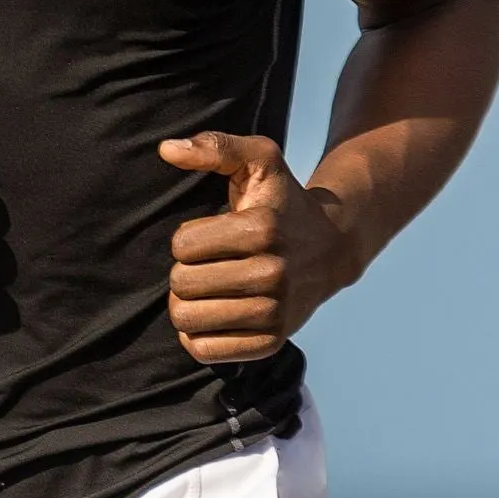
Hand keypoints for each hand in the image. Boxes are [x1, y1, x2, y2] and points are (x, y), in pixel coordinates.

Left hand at [158, 133, 355, 363]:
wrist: (332, 248)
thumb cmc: (282, 202)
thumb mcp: (259, 160)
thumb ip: (216, 146)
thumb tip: (166, 148)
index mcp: (262, 229)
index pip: (182, 245)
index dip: (187, 238)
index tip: (210, 235)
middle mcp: (272, 274)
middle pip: (181, 284)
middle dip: (184, 271)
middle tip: (207, 264)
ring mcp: (274, 313)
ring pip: (187, 320)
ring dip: (186, 304)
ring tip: (207, 289)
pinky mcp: (271, 343)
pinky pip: (204, 351)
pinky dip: (197, 335)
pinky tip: (212, 314)